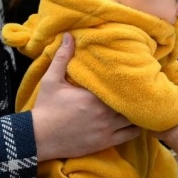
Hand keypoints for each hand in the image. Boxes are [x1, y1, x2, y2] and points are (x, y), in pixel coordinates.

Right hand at [32, 33, 139, 160]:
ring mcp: (107, 129)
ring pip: (134, 118)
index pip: (121, 85)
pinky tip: (137, 120)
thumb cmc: (46, 108)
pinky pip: (131, 135)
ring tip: (138, 102)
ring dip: (137, 110)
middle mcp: (104, 113)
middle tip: (139, 87)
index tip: (131, 73)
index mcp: (94, 96)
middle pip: (130, 101)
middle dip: (135, 94)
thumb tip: (69, 35)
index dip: (128, 79)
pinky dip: (136, 128)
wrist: (38, 138)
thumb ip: (63, 58)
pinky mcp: (106, 142)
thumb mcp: (51, 81)